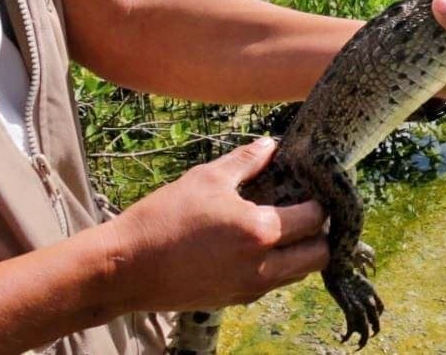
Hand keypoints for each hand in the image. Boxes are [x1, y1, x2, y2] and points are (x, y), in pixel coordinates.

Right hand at [101, 138, 327, 311]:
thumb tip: (271, 145)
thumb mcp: (206, 178)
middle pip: (319, 256)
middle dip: (320, 233)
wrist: (125, 267)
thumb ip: (246, 161)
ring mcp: (250, 288)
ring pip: (299, 273)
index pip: (315, 219)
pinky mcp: (235, 300)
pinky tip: (259, 246)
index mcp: (261, 231)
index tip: (314, 190)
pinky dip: (278, 266)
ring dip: (301, 252)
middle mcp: (263, 266)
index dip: (320, 202)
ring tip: (285, 229)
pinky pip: (273, 284)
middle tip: (305, 212)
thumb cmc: (164, 218)